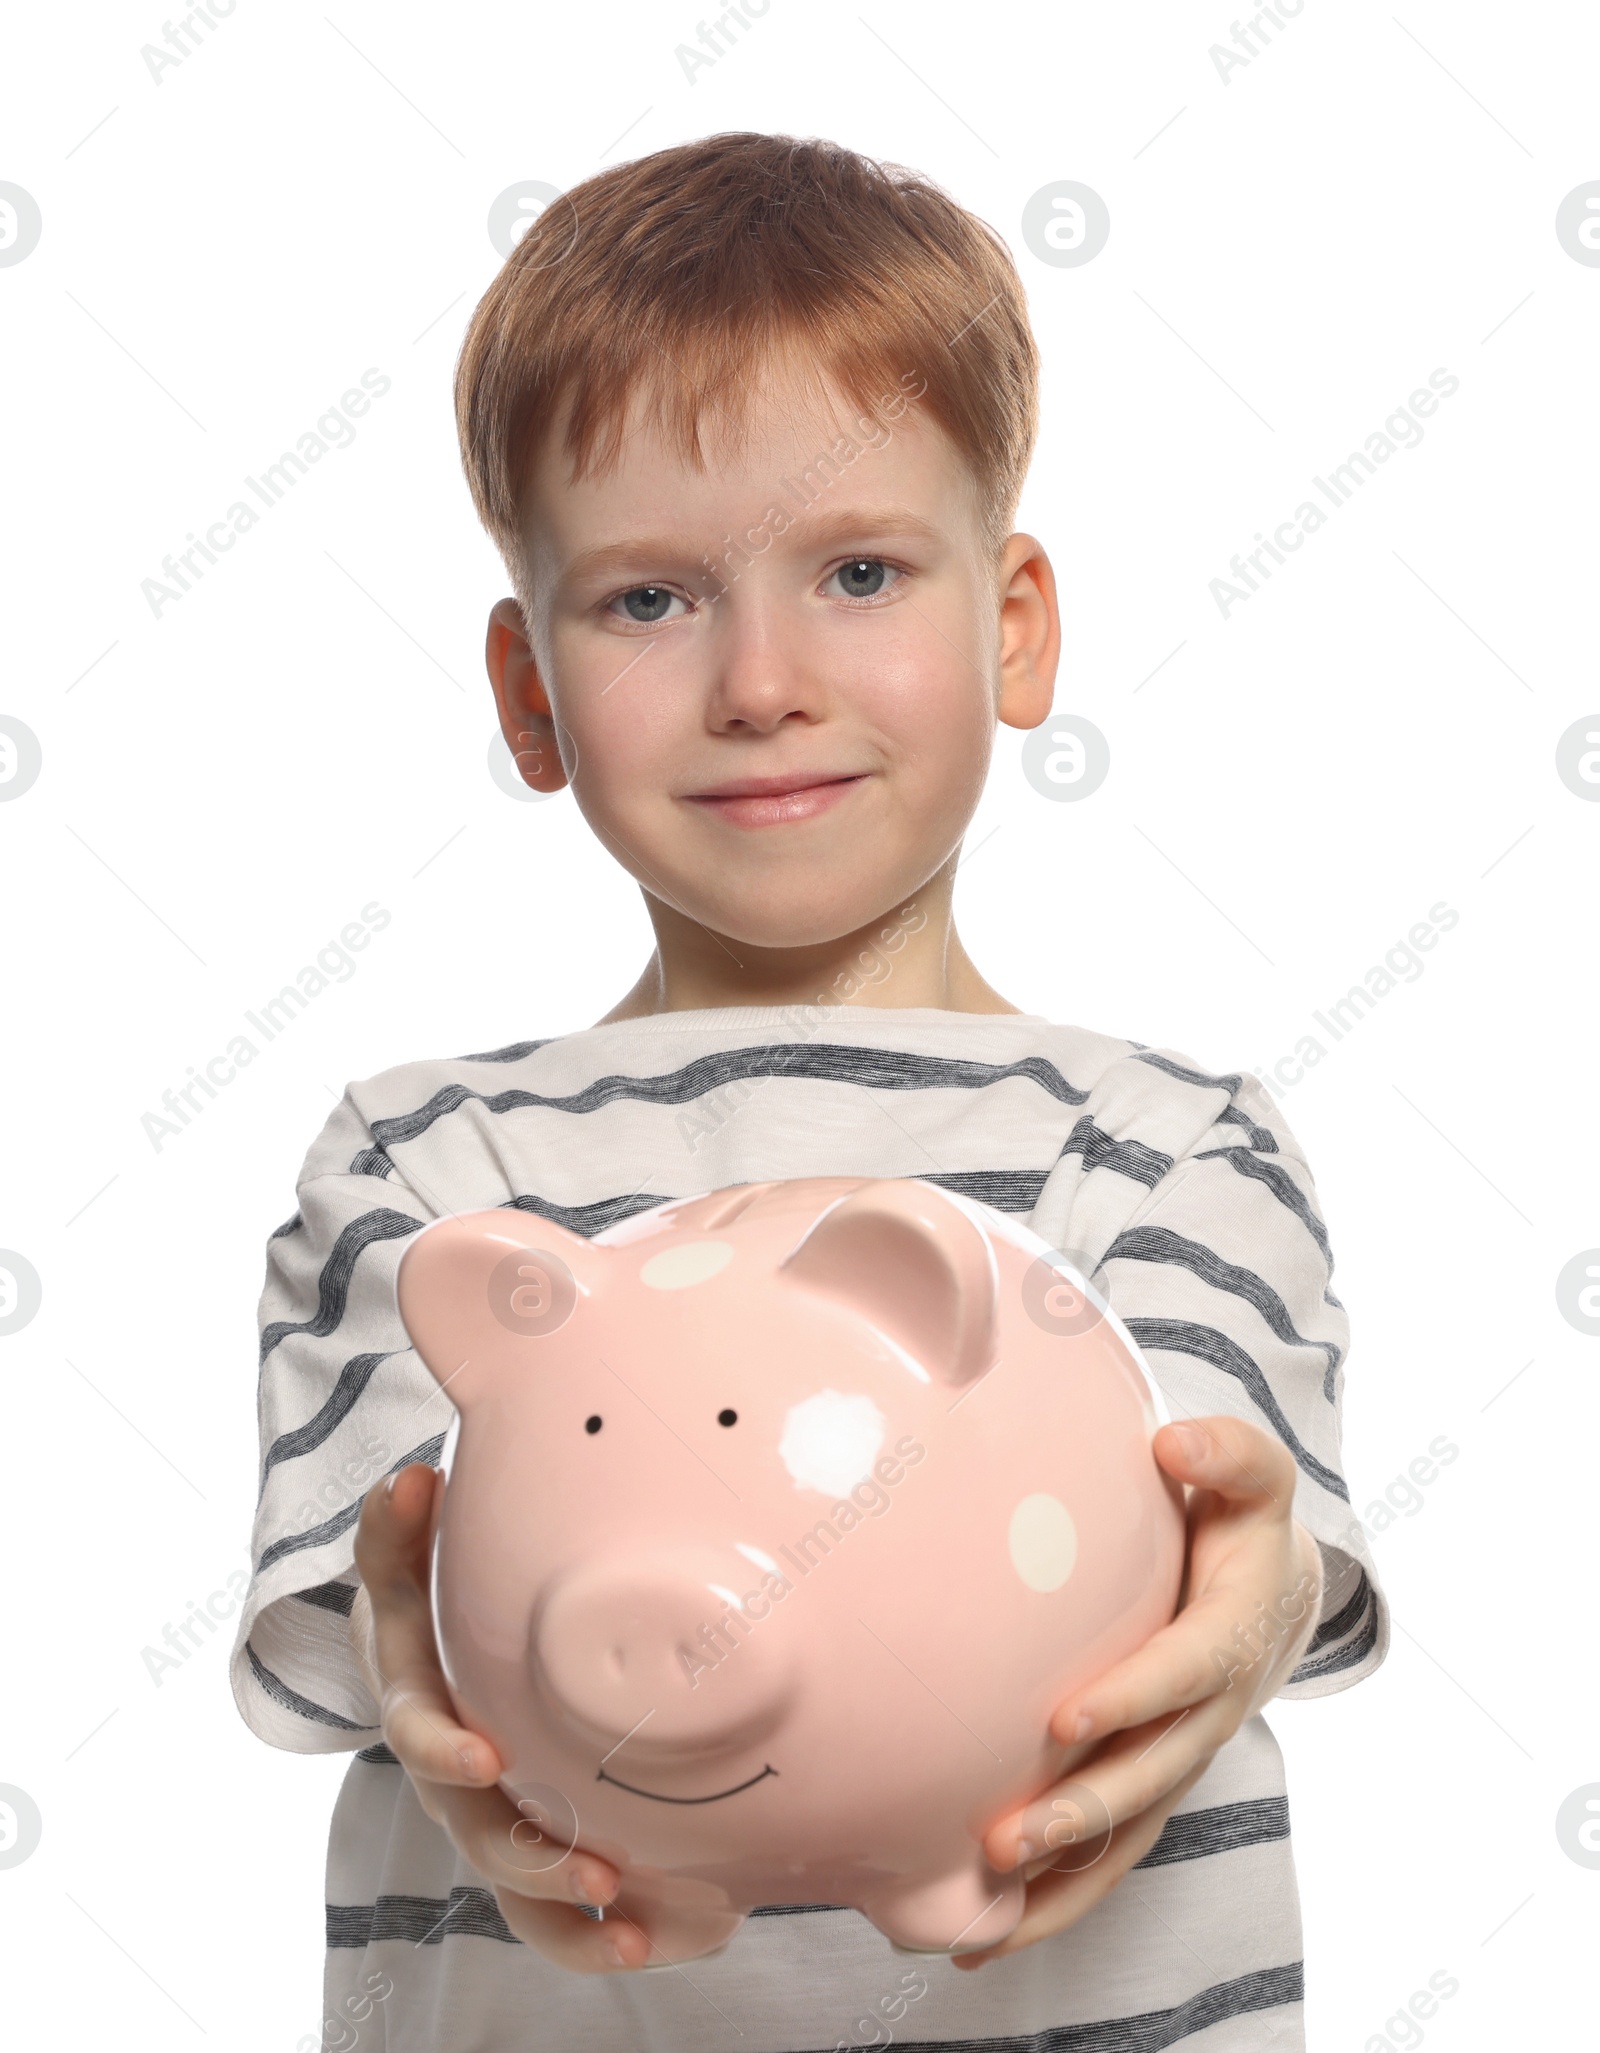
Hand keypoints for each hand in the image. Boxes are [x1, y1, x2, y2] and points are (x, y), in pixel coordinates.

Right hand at [350, 1463, 651, 1970]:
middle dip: (532, 1856)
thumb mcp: (401, 1563)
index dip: (443, 1751)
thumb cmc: (426, 1603)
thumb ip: (395, 1527)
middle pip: (477, 1834)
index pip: (415, 1734)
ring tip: (634, 1932)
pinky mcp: (533, 1844)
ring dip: (572, 1914)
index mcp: (418, 1705)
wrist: (432, 1654)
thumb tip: (409, 1477)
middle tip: (595, 1867)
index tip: (486, 1759)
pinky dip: (600, 1934)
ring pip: (518, 1891)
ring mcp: (491, 1818)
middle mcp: (452, 1778)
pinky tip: (669, 1937)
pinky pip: (556, 1910)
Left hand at [953, 1414, 1323, 1969]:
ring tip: (985, 1903)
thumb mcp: (1252, 1475)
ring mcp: (1180, 1758)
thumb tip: (1175, 1440)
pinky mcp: (1150, 1785)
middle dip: (1082, 1810)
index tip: (1065, 1720)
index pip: (1184, 1674)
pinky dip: (1055, 1902)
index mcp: (1230, 1636)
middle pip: (1151, 1775)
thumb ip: (1227, 1453)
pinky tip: (981, 1936)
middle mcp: (1210, 1713)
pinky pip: (1110, 1856)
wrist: (1275, 1588)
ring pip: (1128, 1832)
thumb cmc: (1242, 1518)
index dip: (1132, 1698)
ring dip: (1063, 1874)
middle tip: (1008, 1837)